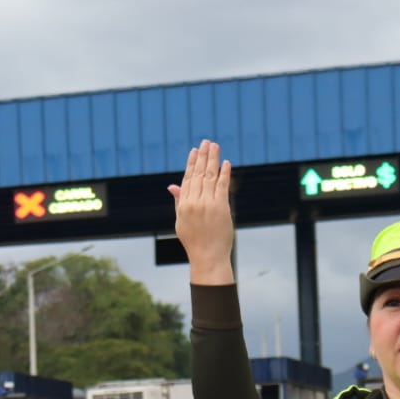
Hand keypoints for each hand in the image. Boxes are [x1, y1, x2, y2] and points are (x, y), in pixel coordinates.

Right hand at [166, 139, 235, 284]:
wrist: (207, 257)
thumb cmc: (194, 241)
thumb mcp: (181, 221)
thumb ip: (179, 201)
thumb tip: (172, 186)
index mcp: (183, 205)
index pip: (187, 179)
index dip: (191, 163)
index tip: (195, 151)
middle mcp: (194, 203)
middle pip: (198, 174)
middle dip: (203, 156)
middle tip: (206, 142)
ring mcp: (207, 204)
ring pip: (210, 176)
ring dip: (213, 159)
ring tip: (215, 146)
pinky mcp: (221, 208)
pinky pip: (222, 186)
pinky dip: (224, 173)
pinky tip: (226, 163)